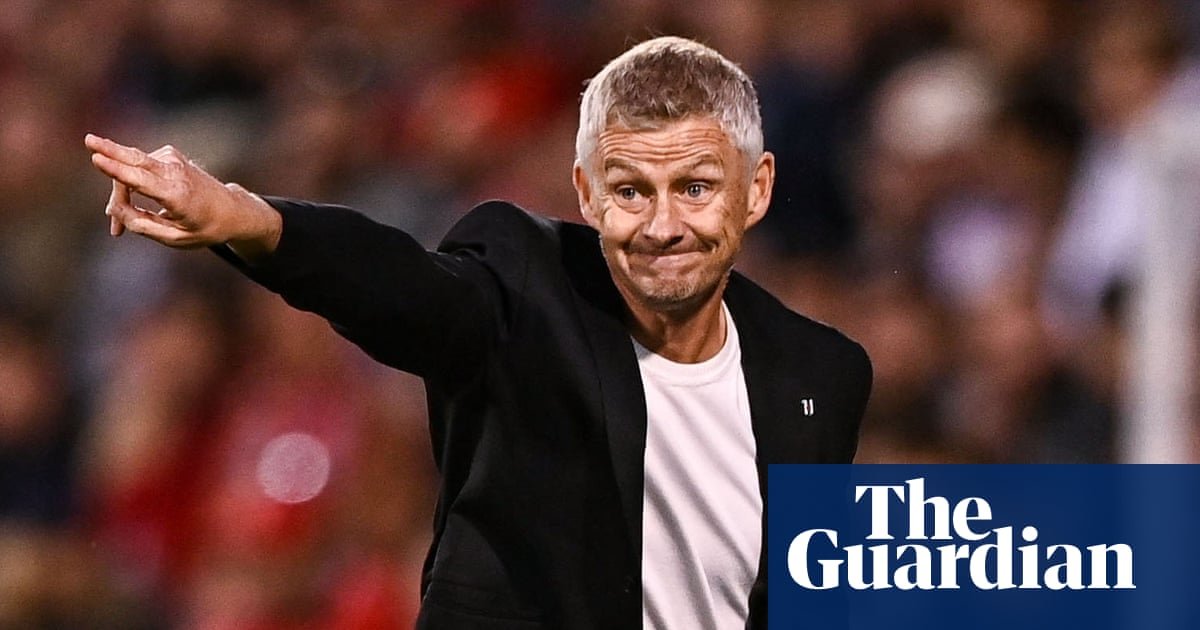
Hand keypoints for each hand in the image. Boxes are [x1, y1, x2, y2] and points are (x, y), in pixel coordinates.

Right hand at [86, 134, 280, 256]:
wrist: (231, 210)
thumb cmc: (203, 227)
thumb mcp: (175, 238)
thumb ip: (143, 225)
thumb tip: (115, 208)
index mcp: (178, 195)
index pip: (142, 180)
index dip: (117, 170)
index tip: (98, 158)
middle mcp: (175, 173)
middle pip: (135, 160)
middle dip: (109, 151)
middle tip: (88, 140)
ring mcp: (172, 159)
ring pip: (131, 168)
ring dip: (119, 195)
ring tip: (117, 226)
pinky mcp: (168, 154)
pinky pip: (138, 167)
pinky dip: (129, 185)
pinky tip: (129, 207)